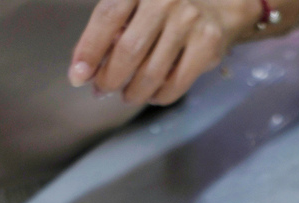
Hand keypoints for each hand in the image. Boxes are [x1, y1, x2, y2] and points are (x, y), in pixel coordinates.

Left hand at [69, 0, 258, 105]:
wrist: (221, 3)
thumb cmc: (169, 5)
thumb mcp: (138, 1)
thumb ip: (113, 24)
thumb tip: (86, 66)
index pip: (108, 16)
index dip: (89, 50)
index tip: (78, 76)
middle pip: (128, 51)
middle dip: (109, 78)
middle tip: (102, 89)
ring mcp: (189, 21)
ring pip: (150, 74)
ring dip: (133, 92)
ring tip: (127, 94)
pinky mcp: (207, 44)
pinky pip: (174, 85)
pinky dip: (158, 97)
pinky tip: (152, 94)